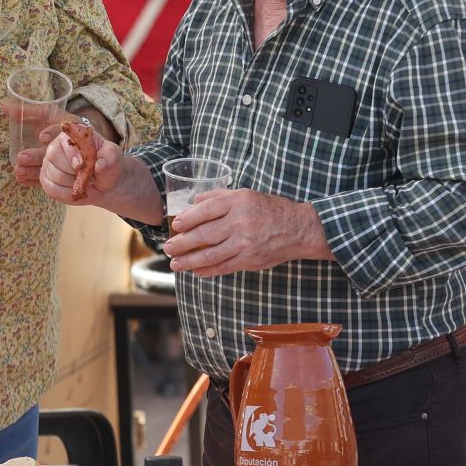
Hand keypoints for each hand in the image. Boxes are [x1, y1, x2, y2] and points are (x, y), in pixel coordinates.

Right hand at [35, 119, 126, 201]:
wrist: (104, 182)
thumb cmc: (107, 164)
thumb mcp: (114, 157)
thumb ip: (109, 158)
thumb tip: (99, 165)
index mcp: (71, 135)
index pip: (63, 142)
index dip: (71, 154)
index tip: (80, 165)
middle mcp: (55, 147)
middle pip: (54, 158)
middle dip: (74, 172)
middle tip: (89, 175)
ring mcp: (48, 165)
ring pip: (54, 176)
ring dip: (73, 183)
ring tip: (85, 181)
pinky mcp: (46, 181)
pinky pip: (52, 190)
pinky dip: (67, 194)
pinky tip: (77, 190)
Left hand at [160, 189, 328, 275]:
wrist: (298, 229)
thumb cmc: (270, 209)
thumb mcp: (246, 195)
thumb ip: (219, 196)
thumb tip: (193, 201)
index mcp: (238, 202)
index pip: (205, 210)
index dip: (187, 219)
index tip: (175, 226)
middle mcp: (240, 222)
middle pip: (204, 234)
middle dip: (182, 243)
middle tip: (167, 248)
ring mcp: (245, 243)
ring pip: (210, 254)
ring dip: (189, 261)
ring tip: (175, 264)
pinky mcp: (249, 260)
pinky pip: (223, 267)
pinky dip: (207, 270)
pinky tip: (195, 271)